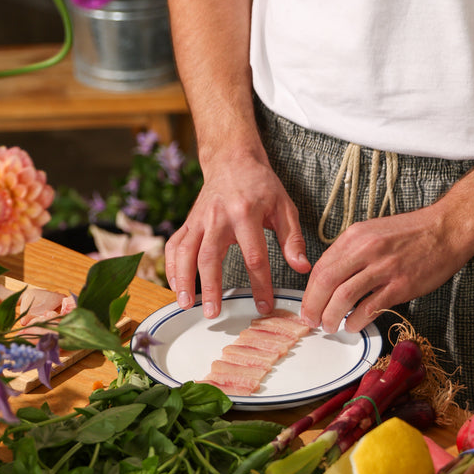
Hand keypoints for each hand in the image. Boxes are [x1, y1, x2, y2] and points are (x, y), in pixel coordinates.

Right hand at [164, 157, 310, 318]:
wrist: (232, 160)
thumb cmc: (261, 186)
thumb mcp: (284, 208)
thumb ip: (293, 240)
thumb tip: (302, 267)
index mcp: (246, 213)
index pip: (254, 256)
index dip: (260, 284)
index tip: (263, 306)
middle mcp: (218, 217)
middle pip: (210, 257)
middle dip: (210, 287)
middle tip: (212, 313)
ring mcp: (199, 220)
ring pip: (186, 252)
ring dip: (183, 280)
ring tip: (185, 304)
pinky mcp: (189, 222)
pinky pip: (174, 246)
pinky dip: (171, 267)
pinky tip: (175, 286)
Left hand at [300, 203, 473, 331]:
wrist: (447, 228)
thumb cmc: (412, 232)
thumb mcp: (373, 232)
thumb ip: (351, 252)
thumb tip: (330, 278)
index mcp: (355, 236)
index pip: (321, 267)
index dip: (309, 291)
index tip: (308, 306)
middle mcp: (366, 250)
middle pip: (326, 283)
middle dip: (313, 307)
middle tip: (311, 321)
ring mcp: (384, 268)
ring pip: (343, 297)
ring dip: (331, 317)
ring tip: (330, 326)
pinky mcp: (401, 285)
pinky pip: (369, 307)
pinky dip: (356, 320)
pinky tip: (353, 326)